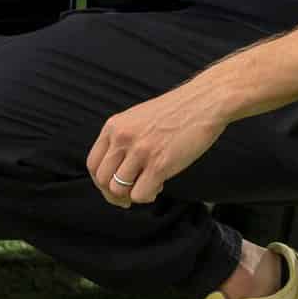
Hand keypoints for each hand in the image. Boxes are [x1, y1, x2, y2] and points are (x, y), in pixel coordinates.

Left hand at [86, 87, 229, 207]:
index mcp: (114, 126)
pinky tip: (160, 184)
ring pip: (119, 190)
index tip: (114, 188)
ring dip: (132, 195)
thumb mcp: (136, 119)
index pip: (93, 164)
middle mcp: (122, 138)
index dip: (101, 182)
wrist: (204, 102)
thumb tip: (115, 171)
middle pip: (102, 180)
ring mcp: (140, 151)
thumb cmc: (175, 113)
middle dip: (114, 195)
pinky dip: (148, 196)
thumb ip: (123, 139)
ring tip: (149, 186)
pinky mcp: (159, 164)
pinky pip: (141, 195)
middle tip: (129, 196)